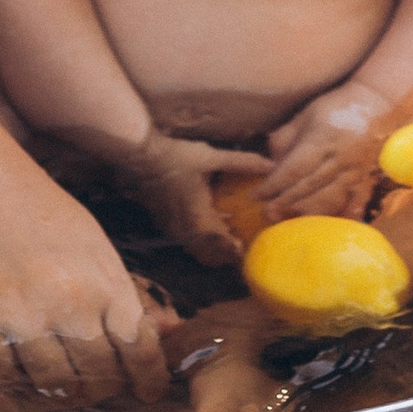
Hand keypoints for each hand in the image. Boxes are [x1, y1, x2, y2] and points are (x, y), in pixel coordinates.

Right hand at [0, 135, 176, 405]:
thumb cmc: (26, 198)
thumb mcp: (86, 235)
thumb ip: (118, 288)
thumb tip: (164, 332)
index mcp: (106, 277)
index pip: (139, 347)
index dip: (147, 377)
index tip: (148, 392)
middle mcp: (71, 303)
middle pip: (98, 374)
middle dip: (102, 387)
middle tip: (98, 388)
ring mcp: (24, 316)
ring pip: (52, 383)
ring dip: (58, 387)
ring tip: (57, 381)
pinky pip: (4, 374)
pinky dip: (12, 374)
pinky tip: (15, 362)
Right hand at [104, 129, 258, 262]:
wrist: (141, 156)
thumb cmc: (176, 157)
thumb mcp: (210, 158)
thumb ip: (242, 162)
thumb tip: (270, 164)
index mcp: (199, 219)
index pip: (223, 246)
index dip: (238, 252)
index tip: (250, 249)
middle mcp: (185, 230)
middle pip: (209, 255)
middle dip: (226, 254)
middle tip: (242, 245)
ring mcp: (172, 228)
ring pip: (196, 250)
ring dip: (212, 247)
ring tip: (228, 236)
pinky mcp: (163, 222)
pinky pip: (186, 240)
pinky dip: (200, 239)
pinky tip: (208, 222)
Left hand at [258, 81, 391, 220]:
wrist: (377, 103)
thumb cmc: (335, 107)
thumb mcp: (306, 114)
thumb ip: (285, 138)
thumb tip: (269, 165)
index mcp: (324, 138)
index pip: (294, 168)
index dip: (274, 184)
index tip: (257, 195)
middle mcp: (342, 157)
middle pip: (310, 186)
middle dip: (286, 202)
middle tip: (267, 212)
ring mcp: (357, 170)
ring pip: (330, 198)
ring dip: (307, 212)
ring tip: (288, 220)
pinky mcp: (368, 178)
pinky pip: (356, 202)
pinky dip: (343, 215)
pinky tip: (329, 227)